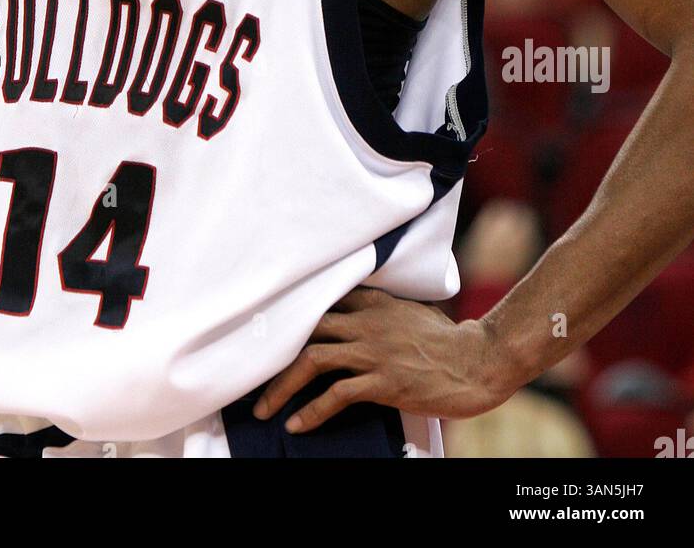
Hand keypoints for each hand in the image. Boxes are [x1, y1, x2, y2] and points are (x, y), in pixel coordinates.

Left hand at [253, 287, 514, 432]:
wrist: (475, 362)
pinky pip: (337, 395)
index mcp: (372, 302)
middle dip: (274, 354)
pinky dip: (311, 412)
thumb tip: (351, 313)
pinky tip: (297, 425)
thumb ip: (377, 309)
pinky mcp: (384, 381)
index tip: (265, 337)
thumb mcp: (407, 311)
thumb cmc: (444, 339)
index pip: (319, 303)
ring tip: (264, 409)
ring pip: (312, 360)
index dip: (288, 320)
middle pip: (306, 330)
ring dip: (281, 386)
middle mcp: (367, 322)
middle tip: (252, 376)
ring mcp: (374, 351)